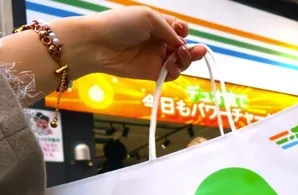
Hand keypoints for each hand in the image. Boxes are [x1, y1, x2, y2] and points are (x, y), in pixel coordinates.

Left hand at [54, 7, 206, 81]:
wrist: (98, 44)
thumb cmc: (120, 24)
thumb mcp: (148, 17)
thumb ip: (169, 29)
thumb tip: (181, 43)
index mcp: (158, 25)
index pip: (179, 30)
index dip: (184, 32)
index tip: (182, 31)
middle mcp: (158, 41)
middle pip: (183, 47)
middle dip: (192, 49)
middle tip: (199, 51)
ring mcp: (155, 58)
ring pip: (179, 62)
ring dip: (186, 60)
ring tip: (182, 56)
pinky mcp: (151, 73)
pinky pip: (170, 75)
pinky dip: (175, 71)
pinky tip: (171, 66)